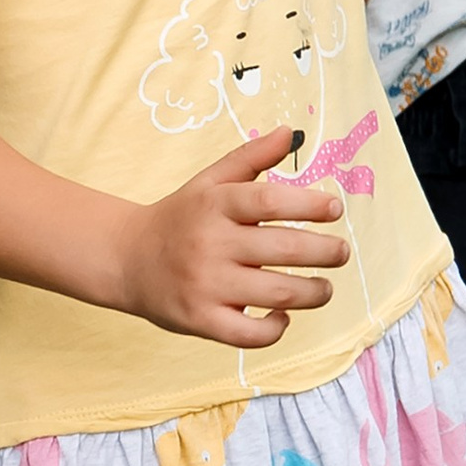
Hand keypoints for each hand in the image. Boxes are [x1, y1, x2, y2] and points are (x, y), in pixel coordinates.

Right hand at [113, 128, 349, 347]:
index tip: (334, 209)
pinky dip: (275, 328)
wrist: (125, 260)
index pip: (270, 200)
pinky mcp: (200, 320)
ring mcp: (205, 285)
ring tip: (323, 287)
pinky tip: (283, 316)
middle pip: (283, 247)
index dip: (310, 204)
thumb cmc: (178, 218)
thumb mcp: (208, 182)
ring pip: (278, 293)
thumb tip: (290, 132)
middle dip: (325, 251)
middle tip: (341, 252)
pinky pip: (250, 334)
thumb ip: (250, 156)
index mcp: (214, 205)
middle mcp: (210, 243)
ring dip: (314, 292)